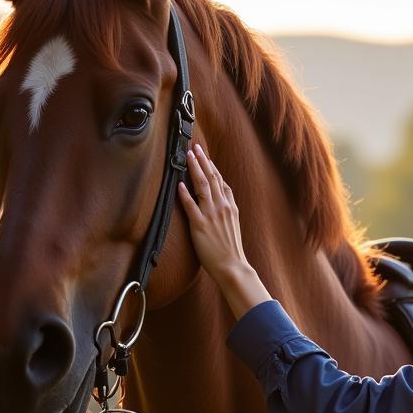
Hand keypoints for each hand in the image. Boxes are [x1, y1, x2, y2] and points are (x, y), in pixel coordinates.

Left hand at [177, 142, 274, 319]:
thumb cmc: (231, 251)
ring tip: (188, 155)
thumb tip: (219, 202)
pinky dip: (184, 193)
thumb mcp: (233, 226)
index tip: (205, 156)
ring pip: (202, 186)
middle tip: (195, 146)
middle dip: (203, 160)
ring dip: (194, 168)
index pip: (221, 182)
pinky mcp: (200, 225)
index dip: (212, 167)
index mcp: (230, 207)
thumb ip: (226, 212)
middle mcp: (222, 207)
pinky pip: (190, 205)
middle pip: (211, 178)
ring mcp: (211, 215)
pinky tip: (179, 183)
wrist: (233, 266)